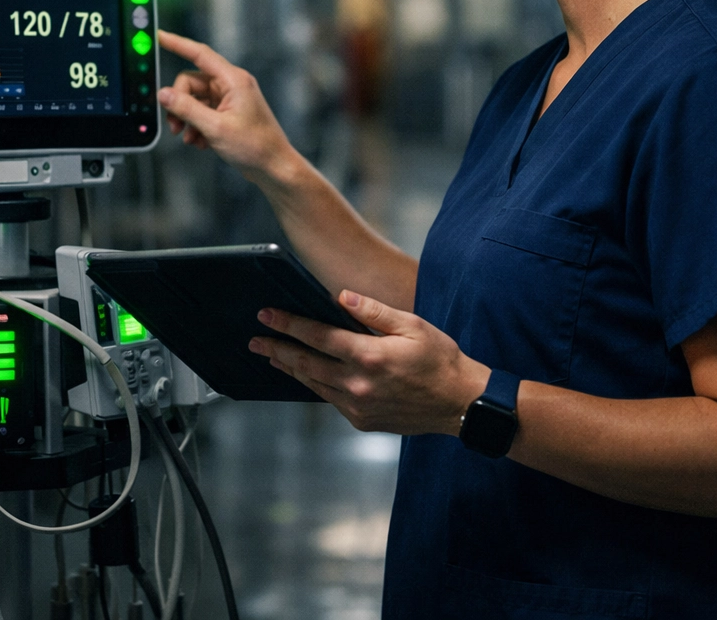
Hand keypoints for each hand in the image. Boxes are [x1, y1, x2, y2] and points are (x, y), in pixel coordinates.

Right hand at [156, 30, 297, 181]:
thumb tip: (164, 95)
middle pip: (191, 83)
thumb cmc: (255, 146)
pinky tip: (200, 142)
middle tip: (175, 126)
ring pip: (195, 100)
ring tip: (189, 138)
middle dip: (179, 104)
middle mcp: (232, 85)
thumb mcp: (215, 128)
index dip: (177, 44)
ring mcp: (230, 99)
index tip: (160, 37)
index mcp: (233, 80)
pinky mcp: (228, 113)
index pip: (200, 54)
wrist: (273, 167)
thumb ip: (186, 109)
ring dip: (187, 119)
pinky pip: (203, 112)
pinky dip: (196, 126)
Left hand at [248, 289, 490, 435]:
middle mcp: (358, 384)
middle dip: (276, 348)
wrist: (461, 403)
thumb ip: (373, 311)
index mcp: (369, 356)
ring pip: (313, 384)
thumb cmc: (440, 359)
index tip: (266, 315)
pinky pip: (329, 399)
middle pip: (305, 363)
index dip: (288, 324)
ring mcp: (358, 406)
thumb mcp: (412, 325)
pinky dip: (313, 384)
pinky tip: (304, 374)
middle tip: (255, 338)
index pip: (317, 336)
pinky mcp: (362, 421)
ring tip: (271, 355)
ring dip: (290, 368)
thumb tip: (340, 296)